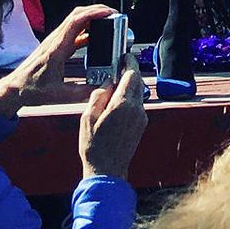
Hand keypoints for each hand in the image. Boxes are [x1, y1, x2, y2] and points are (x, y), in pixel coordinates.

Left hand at [0, 2, 116, 116]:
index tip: (110, 13)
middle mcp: (56, 40)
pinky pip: (74, 30)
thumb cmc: (31, 90)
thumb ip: (80, 92)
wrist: (13, 89)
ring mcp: (55, 41)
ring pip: (76, 19)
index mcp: (57, 48)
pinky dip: (87, 28)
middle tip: (114, 15)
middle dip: (98, 10)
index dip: (94, 13)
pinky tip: (95, 36)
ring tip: (109, 22)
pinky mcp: (56, 45)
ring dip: (93, 16)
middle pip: (78, 14)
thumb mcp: (57, 95)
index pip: (76, 21)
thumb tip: (102, 88)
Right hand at [78, 59, 146, 180]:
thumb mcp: (87, 119)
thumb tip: (107, 83)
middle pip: (137, 81)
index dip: (128, 62)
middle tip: (117, 71)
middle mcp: (136, 108)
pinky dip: (130, 100)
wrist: (107, 171)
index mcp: (122, 104)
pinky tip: (117, 107)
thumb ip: (98, 96)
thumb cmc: (94, 147)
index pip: (131, 74)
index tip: (124, 57)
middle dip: (129, 73)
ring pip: (138, 93)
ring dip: (129, 88)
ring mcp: (141, 117)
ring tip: (113, 92)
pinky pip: (138, 104)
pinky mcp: (142, 124)